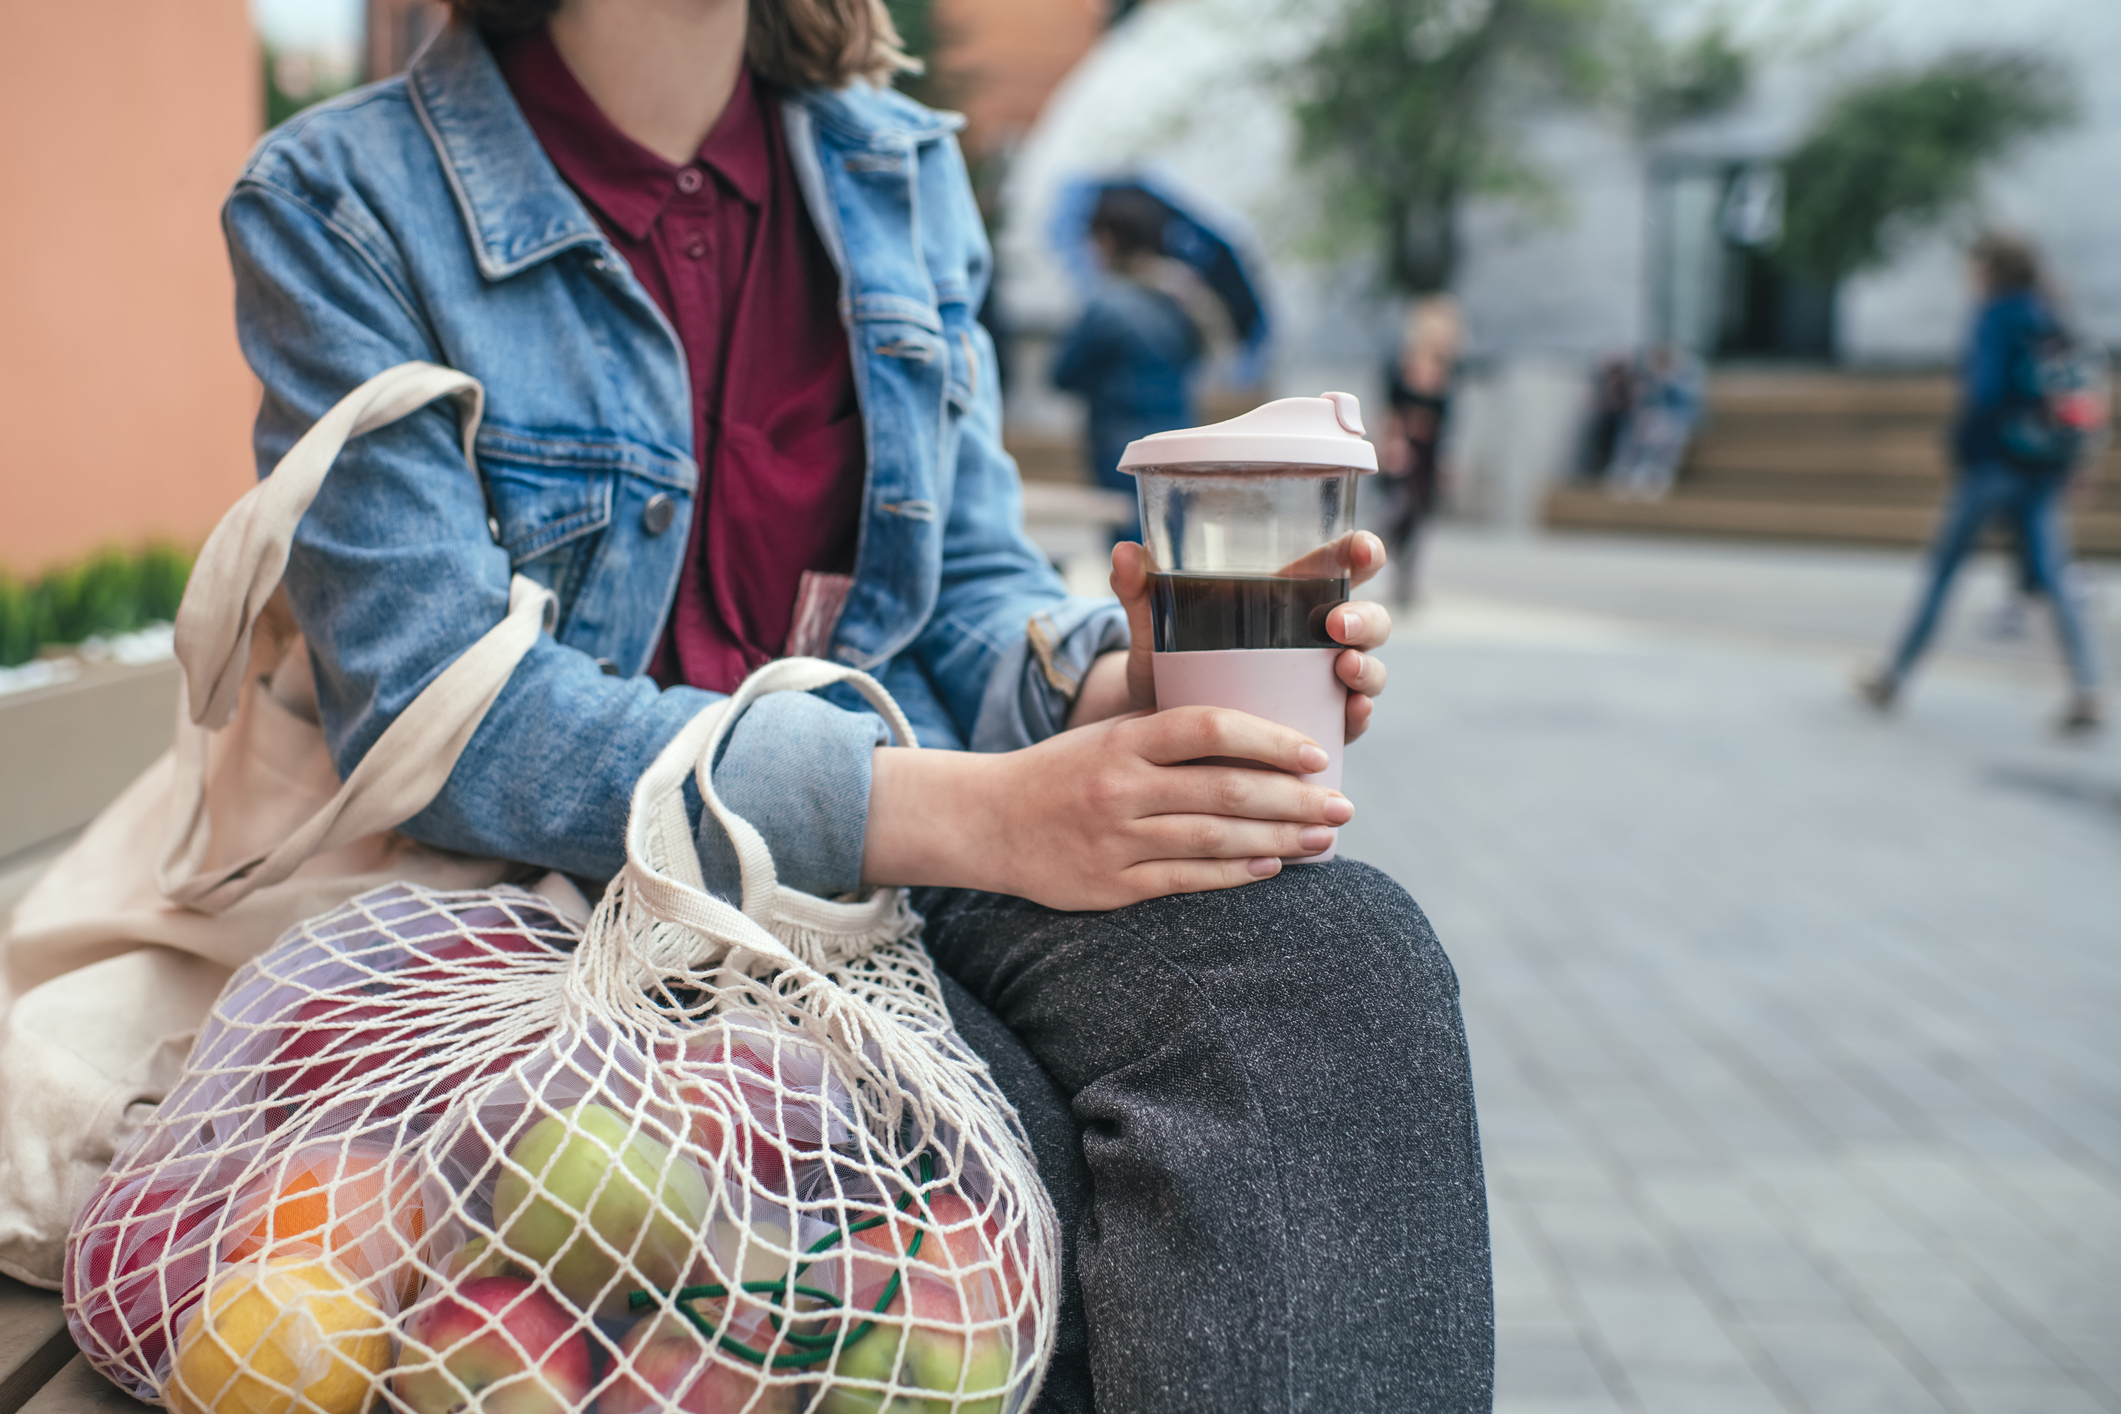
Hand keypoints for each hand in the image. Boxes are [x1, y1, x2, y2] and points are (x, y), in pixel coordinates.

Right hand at [863, 707, 1354, 909]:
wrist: (987, 821)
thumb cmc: (1064, 770)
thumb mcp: (1109, 732)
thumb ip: (1171, 733)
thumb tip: (1261, 735)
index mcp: (1123, 739)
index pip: (1208, 728)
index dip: (1269, 740)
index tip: (1317, 751)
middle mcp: (1120, 788)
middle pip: (1225, 791)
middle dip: (1295, 799)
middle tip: (1343, 804)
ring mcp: (1115, 840)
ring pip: (1214, 840)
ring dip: (1279, 840)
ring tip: (1324, 837)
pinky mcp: (1110, 886)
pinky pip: (1186, 881)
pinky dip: (1235, 875)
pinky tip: (1272, 867)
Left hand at [1070, 533, 1395, 742]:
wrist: (1162, 736)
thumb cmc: (1168, 667)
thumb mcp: (1154, 631)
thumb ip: (1141, 592)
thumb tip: (1123, 551)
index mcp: (1287, 598)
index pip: (1339, 565)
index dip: (1361, 553)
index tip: (1361, 552)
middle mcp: (1315, 639)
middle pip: (1367, 620)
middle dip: (1366, 618)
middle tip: (1337, 625)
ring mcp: (1322, 685)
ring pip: (1369, 668)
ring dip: (1368, 667)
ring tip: (1344, 669)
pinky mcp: (1317, 727)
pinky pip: (1353, 719)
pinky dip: (1359, 715)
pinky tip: (1351, 713)